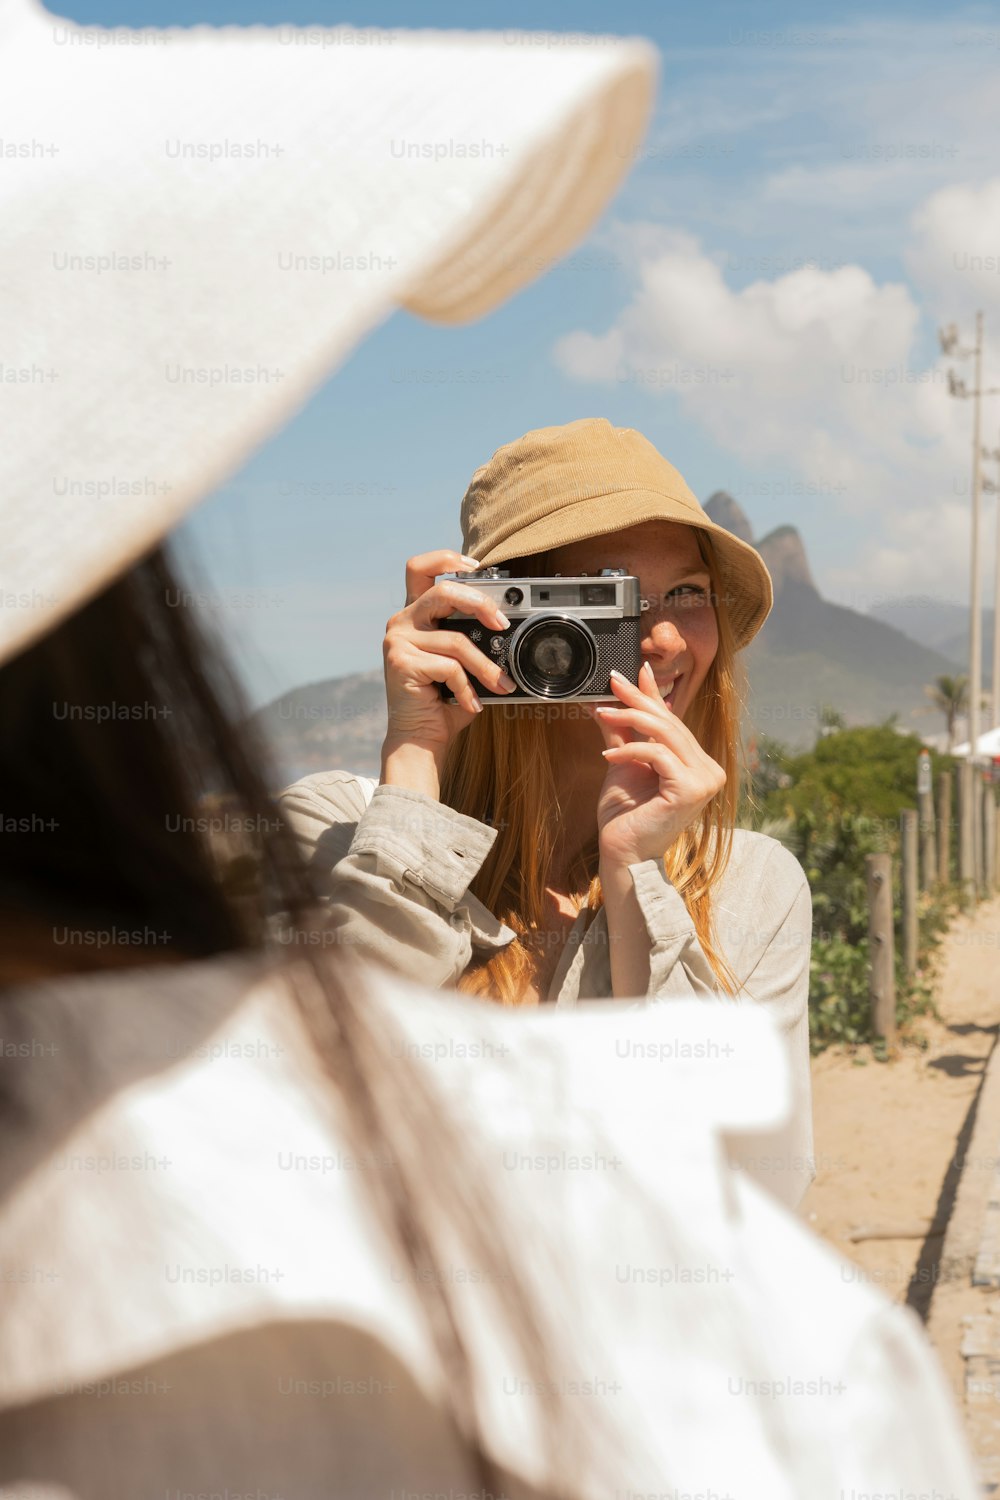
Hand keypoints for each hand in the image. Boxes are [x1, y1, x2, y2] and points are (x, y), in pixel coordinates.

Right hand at [381, 549, 516, 758]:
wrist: (420, 738)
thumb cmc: (443, 701)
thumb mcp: (460, 662)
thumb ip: (473, 638)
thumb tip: (508, 626)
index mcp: (415, 615)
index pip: (420, 568)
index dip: (447, 558)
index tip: (475, 566)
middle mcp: (401, 622)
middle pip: (443, 590)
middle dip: (480, 604)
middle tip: (502, 623)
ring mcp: (398, 641)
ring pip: (455, 640)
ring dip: (485, 666)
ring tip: (501, 685)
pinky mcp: (400, 663)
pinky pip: (449, 668)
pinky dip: (468, 689)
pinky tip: (472, 705)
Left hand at [589, 662, 725, 867]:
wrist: (622, 852)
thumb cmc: (625, 815)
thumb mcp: (625, 764)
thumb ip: (624, 732)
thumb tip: (612, 699)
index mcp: (698, 765)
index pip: (673, 723)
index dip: (654, 696)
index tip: (635, 670)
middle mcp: (709, 770)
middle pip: (670, 724)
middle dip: (638, 700)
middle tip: (612, 682)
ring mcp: (705, 780)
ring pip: (666, 734)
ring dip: (630, 719)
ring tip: (602, 713)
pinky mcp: (691, 789)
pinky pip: (658, 755)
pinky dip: (631, 751)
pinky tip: (608, 758)